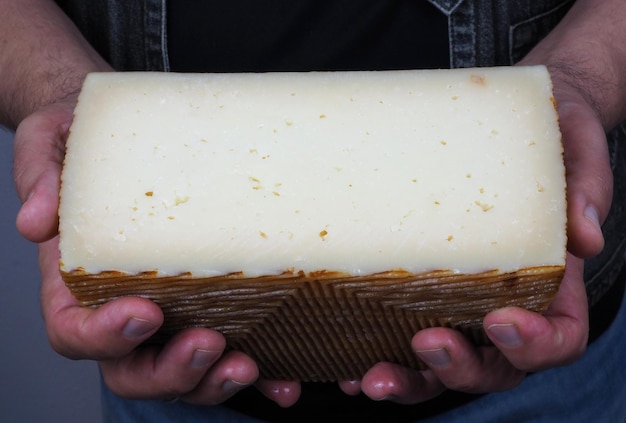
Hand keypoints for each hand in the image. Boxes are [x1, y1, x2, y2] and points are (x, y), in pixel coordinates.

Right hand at [13, 98, 300, 406]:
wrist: (130, 133)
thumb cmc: (89, 143)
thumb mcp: (51, 143)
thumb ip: (40, 178)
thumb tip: (36, 223)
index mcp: (77, 280)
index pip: (74, 330)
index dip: (104, 336)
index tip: (144, 313)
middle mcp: (123, 307)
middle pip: (132, 368)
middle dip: (169, 370)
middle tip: (207, 343)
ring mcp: (171, 314)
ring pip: (182, 373)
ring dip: (213, 381)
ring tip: (249, 366)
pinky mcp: (212, 305)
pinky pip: (231, 351)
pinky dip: (259, 374)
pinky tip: (284, 379)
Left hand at [339, 70, 610, 403]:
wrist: (504, 123)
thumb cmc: (546, 138)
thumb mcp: (576, 144)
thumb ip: (587, 185)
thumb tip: (585, 236)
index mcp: (550, 284)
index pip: (559, 338)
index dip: (535, 344)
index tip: (501, 321)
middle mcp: (503, 305)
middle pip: (493, 365)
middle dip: (459, 367)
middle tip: (427, 344)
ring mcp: (457, 305)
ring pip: (440, 366)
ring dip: (408, 379)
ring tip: (371, 378)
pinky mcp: (415, 293)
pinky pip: (396, 339)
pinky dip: (372, 357)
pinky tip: (344, 365)